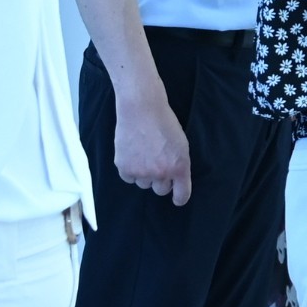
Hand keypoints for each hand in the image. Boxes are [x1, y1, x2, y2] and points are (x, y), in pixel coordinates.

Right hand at [110, 82, 194, 203]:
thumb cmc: (163, 123)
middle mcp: (161, 173)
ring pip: (143, 184)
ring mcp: (142, 172)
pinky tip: (132, 154)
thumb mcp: (181, 145)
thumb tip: (172, 182)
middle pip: (160, 190)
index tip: (176, 198)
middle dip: (160, 179)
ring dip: (144, 173)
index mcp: (179, 167)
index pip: (181, 195)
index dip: (179, 197)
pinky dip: (130, 169)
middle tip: (156, 161)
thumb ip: (178, 165)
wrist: (141, 108)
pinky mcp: (125, 168)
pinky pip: (128, 178)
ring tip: (143, 153)